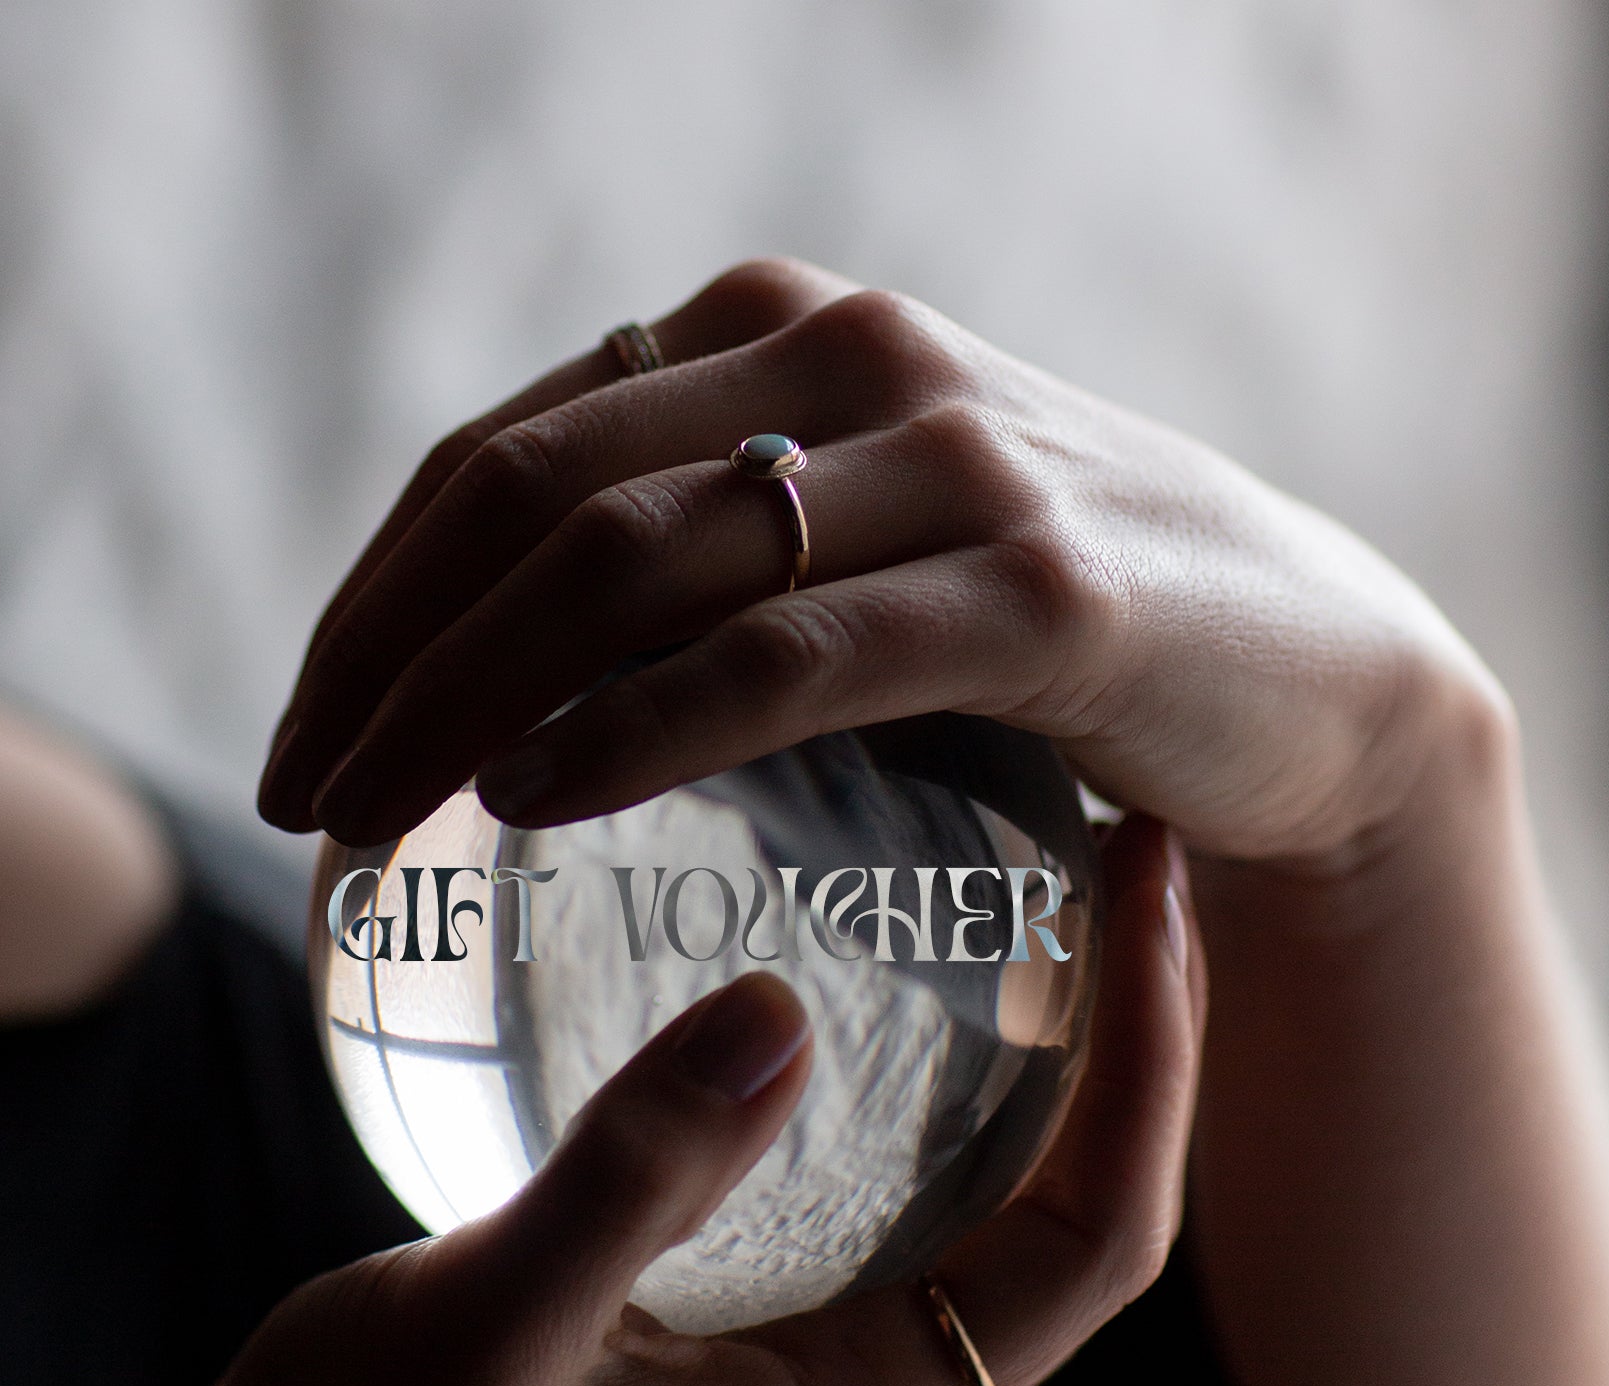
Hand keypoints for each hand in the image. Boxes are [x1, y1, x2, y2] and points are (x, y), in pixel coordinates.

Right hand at [51, 815, 1197, 1385]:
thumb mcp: (492, 1319)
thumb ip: (641, 1175)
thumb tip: (779, 1011)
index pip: (1094, 1243)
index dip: (1153, 1067)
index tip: (1147, 889)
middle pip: (1072, 1219)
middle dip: (1124, 1047)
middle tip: (1114, 860)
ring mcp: (807, 1384)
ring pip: (983, 1212)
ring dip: (1032, 1067)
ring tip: (1028, 897)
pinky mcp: (739, 1351)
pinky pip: (874, 1208)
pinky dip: (902, 1095)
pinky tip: (849, 986)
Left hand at [257, 257, 1503, 874]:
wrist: (1309, 675)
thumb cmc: (1053, 636)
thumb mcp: (856, 564)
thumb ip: (709, 566)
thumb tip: (511, 679)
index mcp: (777, 338)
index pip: (503, 458)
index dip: (373, 597)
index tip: (302, 737)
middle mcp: (845, 356)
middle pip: (531, 498)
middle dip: (381, 655)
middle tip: (298, 800)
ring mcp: (947, 458)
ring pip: (632, 564)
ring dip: (464, 695)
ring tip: (369, 823)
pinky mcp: (1037, 587)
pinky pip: (787, 654)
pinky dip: (641, 726)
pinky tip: (529, 798)